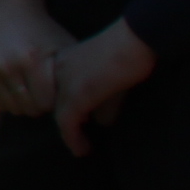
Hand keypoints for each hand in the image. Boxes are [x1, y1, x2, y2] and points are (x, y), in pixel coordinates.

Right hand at [0, 0, 71, 118]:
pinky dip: (7, 98)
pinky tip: (15, 83)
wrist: (7, 10)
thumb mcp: (64, 49)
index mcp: (32, 59)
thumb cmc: (44, 32)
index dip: (56, 101)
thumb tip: (87, 117)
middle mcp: (6, 65)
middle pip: (29, 108)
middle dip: (40, 104)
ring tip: (31, 87)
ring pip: (12, 108)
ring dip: (24, 102)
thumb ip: (73, 79)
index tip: (59, 91)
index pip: (47, 104)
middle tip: (45, 90)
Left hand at [52, 20, 158, 156]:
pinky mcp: (76, 96)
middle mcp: (57, 70)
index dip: (66, 107)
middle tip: (77, 138)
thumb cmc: (130, 53)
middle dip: (66, 122)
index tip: (78, 123)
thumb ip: (102, 98)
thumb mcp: (111, 77)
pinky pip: (67, 124)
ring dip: (71, 135)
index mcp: (64, 60)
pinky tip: (82, 150)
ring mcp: (64, 82)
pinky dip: (74, 139)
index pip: (57, 89)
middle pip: (55, 102)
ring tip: (81, 148)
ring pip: (61, 115)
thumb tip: (100, 121)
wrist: (134, 40)